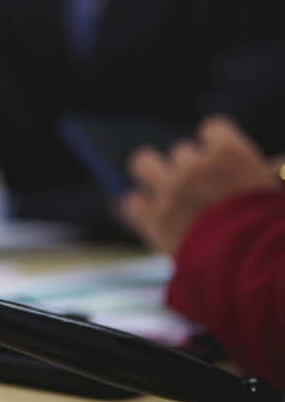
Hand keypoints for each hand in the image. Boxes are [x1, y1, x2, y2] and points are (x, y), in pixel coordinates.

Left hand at [122, 115, 281, 254]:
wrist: (254, 272)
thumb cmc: (275, 233)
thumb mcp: (278, 195)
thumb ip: (270, 173)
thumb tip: (274, 163)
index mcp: (229, 154)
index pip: (212, 129)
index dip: (217, 148)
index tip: (220, 163)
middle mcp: (194, 167)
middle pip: (181, 152)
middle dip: (190, 170)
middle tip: (199, 190)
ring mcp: (169, 191)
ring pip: (143, 163)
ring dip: (152, 174)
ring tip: (162, 191)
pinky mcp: (151, 219)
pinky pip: (131, 202)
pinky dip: (140, 208)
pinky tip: (152, 217)